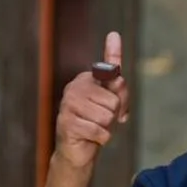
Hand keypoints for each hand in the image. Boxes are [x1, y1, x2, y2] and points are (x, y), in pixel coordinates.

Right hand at [55, 31, 129, 168]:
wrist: (78, 152)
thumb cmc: (97, 126)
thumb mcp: (113, 107)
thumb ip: (118, 91)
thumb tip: (120, 77)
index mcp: (87, 80)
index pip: (108, 68)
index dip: (115, 59)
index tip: (114, 35)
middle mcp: (75, 87)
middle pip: (113, 100)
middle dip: (113, 116)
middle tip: (102, 121)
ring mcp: (68, 104)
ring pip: (106, 116)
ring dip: (106, 128)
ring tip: (95, 129)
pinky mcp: (66, 122)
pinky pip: (98, 130)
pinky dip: (100, 138)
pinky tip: (90, 138)